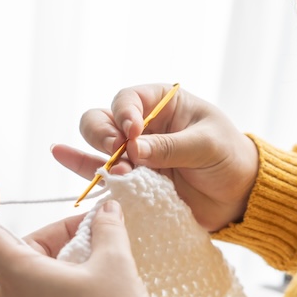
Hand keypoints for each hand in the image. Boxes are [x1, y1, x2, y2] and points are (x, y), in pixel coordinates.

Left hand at [0, 183, 152, 296]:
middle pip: (23, 250)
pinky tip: (99, 285)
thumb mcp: (115, 265)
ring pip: (36, 274)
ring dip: (67, 258)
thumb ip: (107, 230)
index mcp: (19, 276)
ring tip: (107, 260)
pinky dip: (66, 282)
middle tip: (100, 230)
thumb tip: (107, 211)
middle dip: (61, 234)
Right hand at [51, 84, 258, 231]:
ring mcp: (133, 154)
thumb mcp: (207, 146)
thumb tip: (135, 149)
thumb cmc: (229, 159)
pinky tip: (59, 153)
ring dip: (98, 155)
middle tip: (121, 153)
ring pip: (96, 144)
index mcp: (163, 103)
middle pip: (103, 119)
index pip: (130, 99)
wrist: (237, 197)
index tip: (134, 132)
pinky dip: (79, 163)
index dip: (125, 113)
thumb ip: (172, 147)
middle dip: (105, 134)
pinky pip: (98, 171)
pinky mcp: (131, 181)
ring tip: (116, 171)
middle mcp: (142, 125)